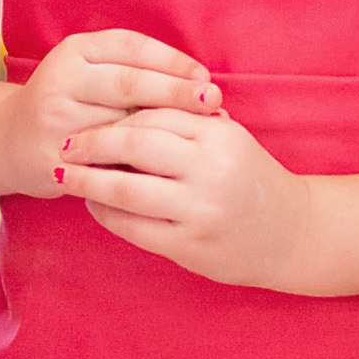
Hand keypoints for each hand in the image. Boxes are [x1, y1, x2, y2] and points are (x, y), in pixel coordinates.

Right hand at [0, 30, 222, 200]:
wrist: (9, 141)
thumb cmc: (69, 104)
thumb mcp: (90, 72)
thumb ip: (132, 71)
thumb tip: (199, 82)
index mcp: (74, 52)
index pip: (129, 47)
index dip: (170, 60)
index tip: (204, 76)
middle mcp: (60, 80)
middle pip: (127, 82)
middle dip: (174, 91)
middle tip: (212, 99)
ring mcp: (54, 120)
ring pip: (118, 124)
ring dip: (162, 130)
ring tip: (200, 133)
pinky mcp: (54, 158)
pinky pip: (105, 162)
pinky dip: (139, 164)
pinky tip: (168, 166)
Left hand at [57, 108, 313, 287]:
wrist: (294, 234)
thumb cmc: (251, 180)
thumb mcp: (228, 140)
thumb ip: (185, 125)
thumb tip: (121, 116)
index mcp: (219, 134)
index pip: (153, 113)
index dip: (115, 116)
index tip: (87, 117)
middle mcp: (210, 169)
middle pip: (134, 144)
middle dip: (91, 143)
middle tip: (65, 145)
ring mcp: (199, 209)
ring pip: (126, 188)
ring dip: (87, 181)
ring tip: (65, 176)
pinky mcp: (189, 245)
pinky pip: (133, 226)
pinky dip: (105, 214)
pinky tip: (94, 206)